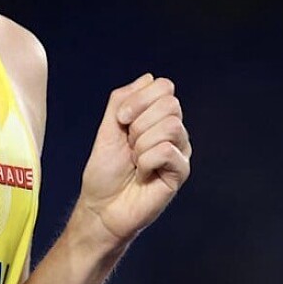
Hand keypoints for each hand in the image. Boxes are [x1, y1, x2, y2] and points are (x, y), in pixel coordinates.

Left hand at [77, 73, 191, 245]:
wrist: (101, 206)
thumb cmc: (105, 170)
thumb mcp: (107, 127)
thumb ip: (122, 99)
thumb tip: (148, 78)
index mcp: (156, 117)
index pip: (164, 86)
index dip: (139, 99)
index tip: (119, 120)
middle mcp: (173, 132)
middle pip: (170, 104)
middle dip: (138, 123)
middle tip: (128, 145)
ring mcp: (180, 151)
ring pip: (171, 126)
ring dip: (141, 144)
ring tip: (135, 161)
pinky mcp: (181, 172)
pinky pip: (167, 151)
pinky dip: (146, 161)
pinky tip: (142, 173)